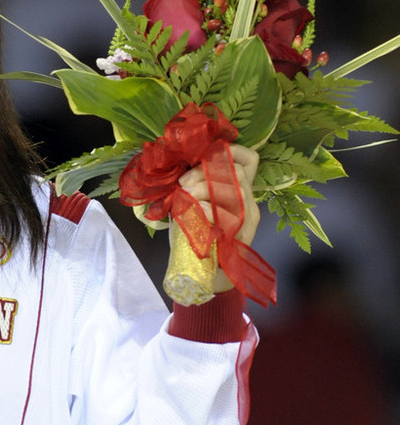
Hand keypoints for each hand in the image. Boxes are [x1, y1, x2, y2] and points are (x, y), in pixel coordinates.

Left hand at [177, 143, 260, 293]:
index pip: (248, 159)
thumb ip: (190, 184)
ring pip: (235, 187)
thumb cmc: (194, 236)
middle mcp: (248, 202)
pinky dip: (207, 206)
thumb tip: (176, 162)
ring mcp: (248, 218)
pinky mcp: (242, 234)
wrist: (204, 274)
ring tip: (185, 194)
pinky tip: (194, 209)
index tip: (199, 158)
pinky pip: (230, 212)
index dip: (229, 150)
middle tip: (182, 183)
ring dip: (203, 186)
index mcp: (238, 190)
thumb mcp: (189, 203)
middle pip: (236, 169)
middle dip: (204, 170)